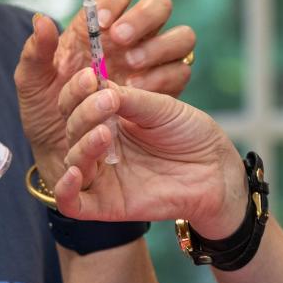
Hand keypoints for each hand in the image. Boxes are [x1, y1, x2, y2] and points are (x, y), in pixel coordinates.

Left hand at [14, 0, 195, 186]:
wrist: (66, 155)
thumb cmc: (46, 113)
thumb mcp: (32, 84)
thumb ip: (35, 52)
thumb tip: (41, 19)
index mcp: (98, 27)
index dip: (114, 0)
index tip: (99, 24)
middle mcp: (132, 38)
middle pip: (159, 4)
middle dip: (142, 18)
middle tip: (119, 41)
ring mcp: (154, 61)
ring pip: (180, 36)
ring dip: (157, 48)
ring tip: (129, 70)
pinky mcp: (168, 88)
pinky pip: (181, 71)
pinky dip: (163, 79)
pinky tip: (138, 93)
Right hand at [53, 69, 249, 238]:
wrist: (217, 171)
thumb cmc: (190, 134)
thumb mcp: (161, 108)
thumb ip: (128, 99)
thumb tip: (96, 83)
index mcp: (108, 118)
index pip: (76, 103)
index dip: (77, 90)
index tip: (89, 76)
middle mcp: (99, 146)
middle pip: (71, 129)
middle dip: (84, 112)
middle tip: (106, 101)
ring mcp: (102, 176)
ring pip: (72, 160)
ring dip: (81, 144)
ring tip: (105, 131)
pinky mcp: (106, 205)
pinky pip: (72, 204)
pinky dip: (65, 189)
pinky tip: (75, 172)